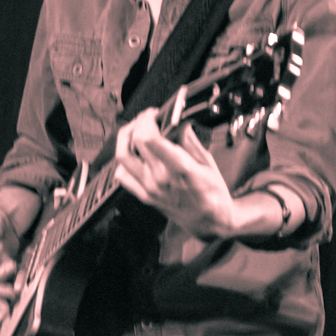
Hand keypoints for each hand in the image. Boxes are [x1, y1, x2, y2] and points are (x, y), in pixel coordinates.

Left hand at [114, 108, 235, 238]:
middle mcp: (161, 179)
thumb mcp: (209, 164)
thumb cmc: (213, 195)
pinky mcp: (144, 196)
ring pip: (122, 156)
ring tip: (136, 132)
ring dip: (126, 138)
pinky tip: (135, 155)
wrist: (209, 222)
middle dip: (139, 122)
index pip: (151, 139)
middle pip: (135, 141)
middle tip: (147, 118)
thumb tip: (180, 123)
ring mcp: (150, 188)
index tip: (155, 113)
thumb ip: (191, 142)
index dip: (148, 119)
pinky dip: (124, 161)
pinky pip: (122, 175)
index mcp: (180, 169)